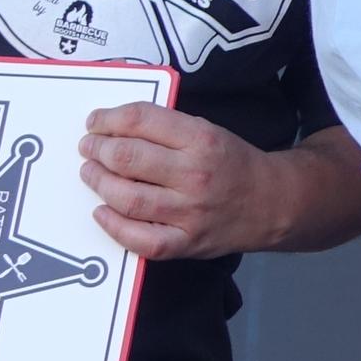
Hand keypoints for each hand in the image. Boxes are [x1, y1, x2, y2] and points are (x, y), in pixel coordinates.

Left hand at [80, 102, 285, 261]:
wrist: (273, 203)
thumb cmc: (234, 164)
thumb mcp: (210, 131)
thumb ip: (167, 128)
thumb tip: (117, 128)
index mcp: (202, 139)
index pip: (141, 120)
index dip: (108, 118)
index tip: (95, 122)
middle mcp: (194, 174)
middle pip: (126, 157)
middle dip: (97, 149)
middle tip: (88, 147)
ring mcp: (189, 212)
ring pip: (126, 197)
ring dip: (98, 183)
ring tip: (91, 173)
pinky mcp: (184, 242)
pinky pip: (138, 238)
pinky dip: (112, 225)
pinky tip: (102, 212)